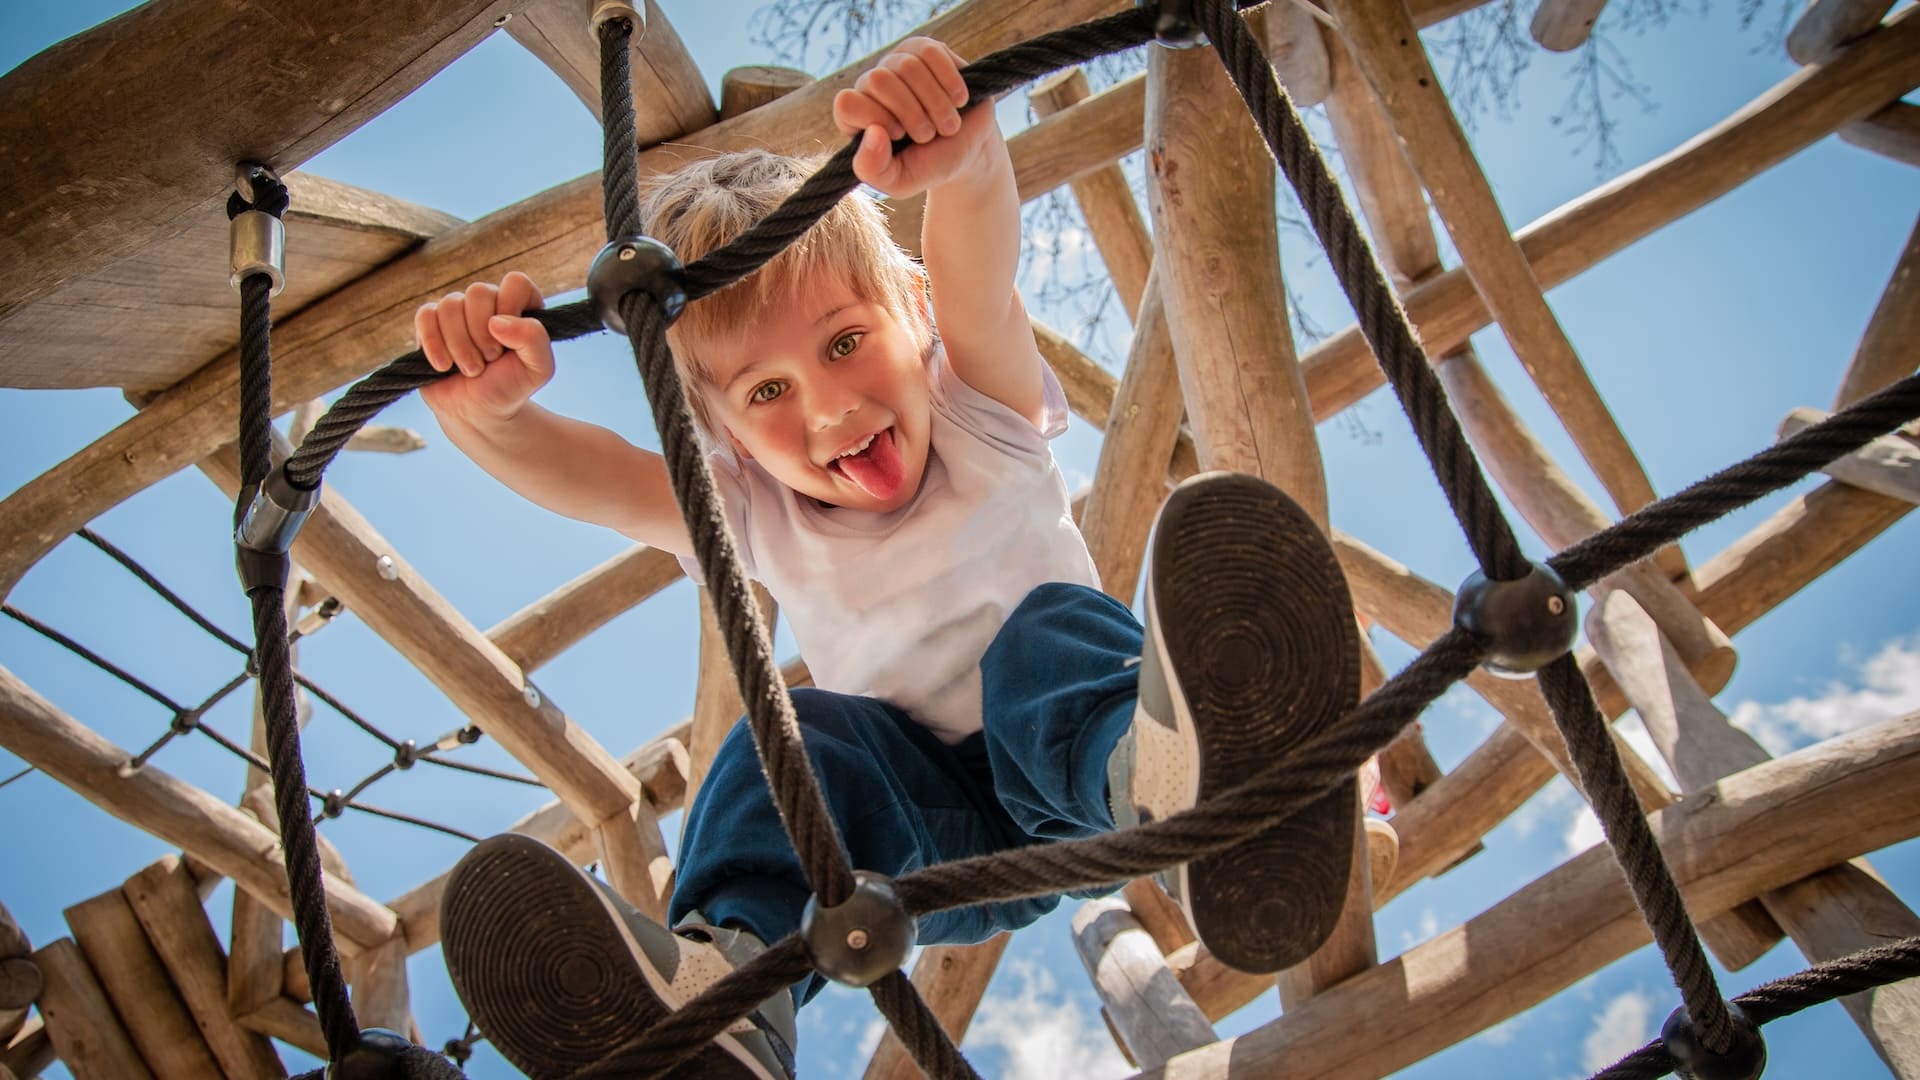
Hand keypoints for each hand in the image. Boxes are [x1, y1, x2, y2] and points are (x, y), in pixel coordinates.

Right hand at [416, 271, 553, 425]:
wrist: (479, 412)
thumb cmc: (511, 386)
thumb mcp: (538, 369)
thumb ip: (534, 339)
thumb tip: (497, 321)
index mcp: (519, 305)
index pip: (515, 282)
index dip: (510, 309)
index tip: (508, 341)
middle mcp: (488, 301)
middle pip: (479, 291)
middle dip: (482, 334)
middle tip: (489, 360)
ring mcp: (458, 309)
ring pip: (450, 305)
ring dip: (460, 346)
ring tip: (471, 370)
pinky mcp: (431, 322)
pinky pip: (425, 316)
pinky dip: (434, 344)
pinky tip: (444, 366)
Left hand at [833, 37, 995, 197]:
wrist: (968, 151)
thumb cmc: (929, 165)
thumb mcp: (898, 181)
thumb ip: (873, 169)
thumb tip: (873, 132)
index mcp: (856, 115)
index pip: (847, 103)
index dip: (876, 118)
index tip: (900, 136)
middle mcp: (872, 85)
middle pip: (879, 80)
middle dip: (911, 113)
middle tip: (927, 135)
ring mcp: (898, 62)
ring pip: (908, 66)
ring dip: (935, 103)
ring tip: (948, 125)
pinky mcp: (925, 50)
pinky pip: (932, 53)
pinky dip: (950, 82)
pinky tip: (959, 101)